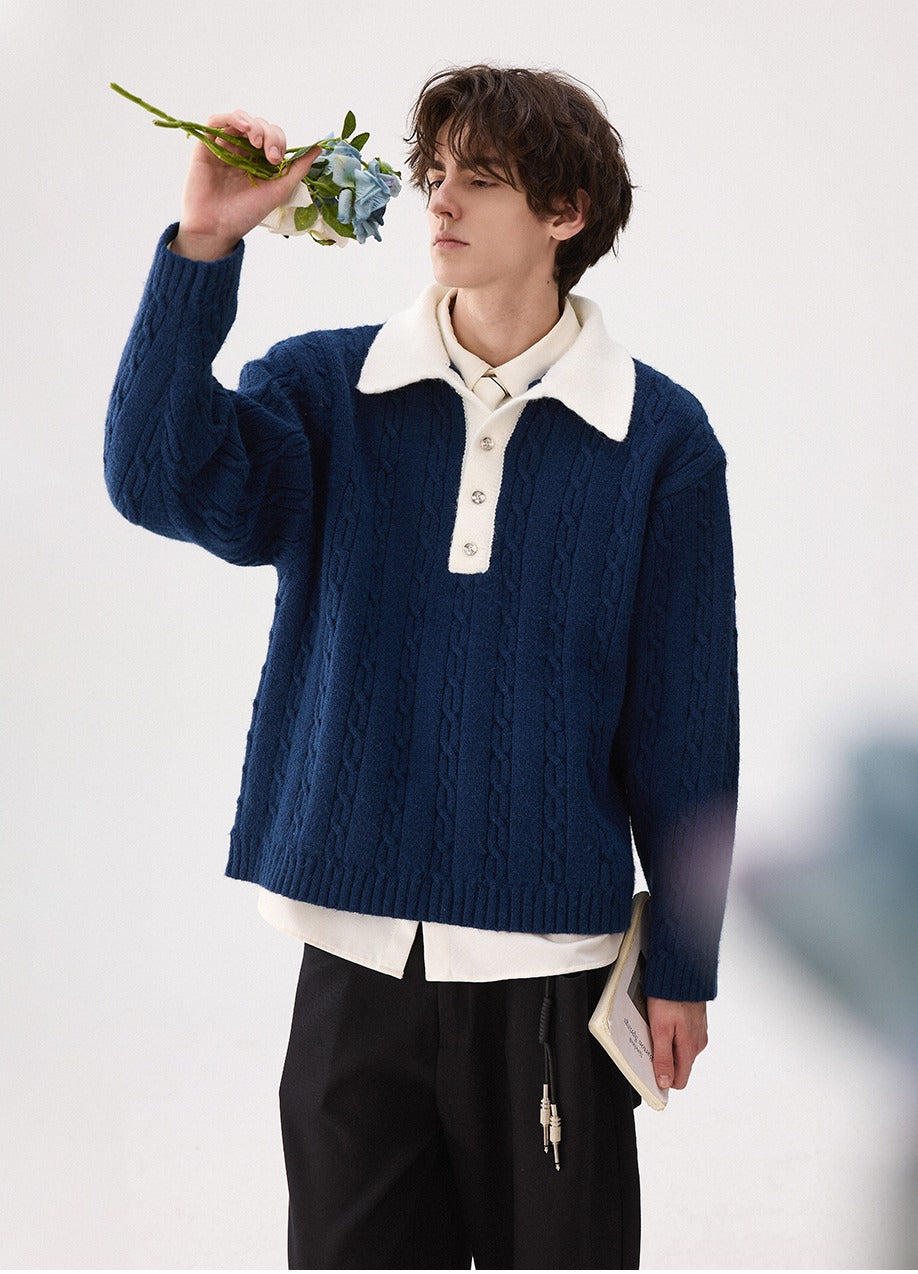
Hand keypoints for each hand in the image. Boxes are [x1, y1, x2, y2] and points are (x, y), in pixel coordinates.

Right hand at [173, 110, 320, 260]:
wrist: (217, 227)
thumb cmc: (246, 213)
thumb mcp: (279, 190)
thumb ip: (298, 168)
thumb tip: (319, 148)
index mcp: (260, 162)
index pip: (274, 137)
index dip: (279, 141)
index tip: (278, 161)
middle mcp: (242, 152)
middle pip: (260, 126)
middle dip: (269, 135)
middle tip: (270, 155)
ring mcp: (225, 146)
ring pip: (241, 120)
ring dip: (253, 125)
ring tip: (256, 141)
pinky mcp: (206, 145)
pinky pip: (217, 120)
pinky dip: (232, 118)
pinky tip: (242, 127)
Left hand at [646, 997, 707, 1090]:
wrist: (682, 972)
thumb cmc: (670, 997)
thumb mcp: (661, 1029)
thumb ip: (663, 1057)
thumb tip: (665, 1082)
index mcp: (690, 1048)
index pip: (680, 1080)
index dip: (664, 1079)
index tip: (651, 1072)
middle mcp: (698, 1043)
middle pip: (679, 1065)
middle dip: (664, 1059)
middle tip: (650, 1042)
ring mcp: (698, 1032)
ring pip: (681, 1050)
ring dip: (668, 1044)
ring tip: (656, 1027)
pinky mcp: (696, 1022)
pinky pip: (684, 1036)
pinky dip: (673, 1032)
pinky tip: (664, 1019)